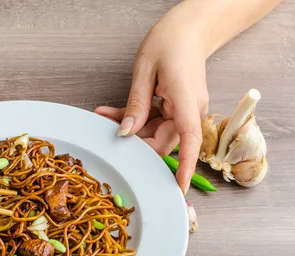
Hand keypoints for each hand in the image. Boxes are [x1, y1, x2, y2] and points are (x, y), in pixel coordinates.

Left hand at [95, 11, 208, 192]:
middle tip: (106, 136)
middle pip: (162, 141)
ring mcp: (185, 110)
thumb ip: (136, 104)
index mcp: (187, 102)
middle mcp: (191, 111)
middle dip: (134, 143)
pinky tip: (112, 113)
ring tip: (103, 117)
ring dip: (130, 130)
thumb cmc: (171, 41)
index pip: (189, 140)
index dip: (186, 167)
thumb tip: (126, 133)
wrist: (189, 28)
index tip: (178, 188)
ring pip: (155, 133)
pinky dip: (135, 119)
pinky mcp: (178, 107)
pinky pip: (155, 121)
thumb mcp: (146, 71)